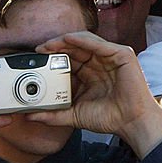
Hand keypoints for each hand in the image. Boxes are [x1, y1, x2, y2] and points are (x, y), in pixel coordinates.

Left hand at [30, 31, 161, 154]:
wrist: (131, 122)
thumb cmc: (109, 118)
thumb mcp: (74, 115)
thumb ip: (54, 115)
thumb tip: (30, 116)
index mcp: (90, 75)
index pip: (68, 60)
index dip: (52, 58)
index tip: (36, 60)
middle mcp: (100, 63)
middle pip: (74, 49)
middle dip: (55, 47)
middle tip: (39, 50)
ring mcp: (111, 58)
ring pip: (84, 42)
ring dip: (65, 41)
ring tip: (49, 45)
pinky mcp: (122, 55)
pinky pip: (99, 44)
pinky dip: (82, 40)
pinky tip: (68, 40)